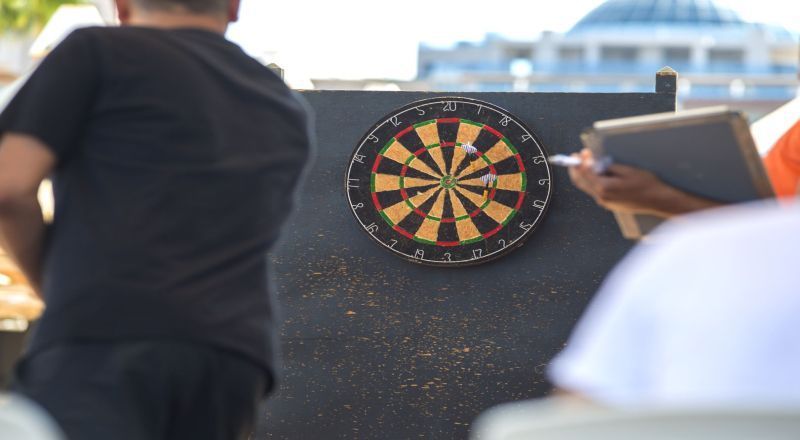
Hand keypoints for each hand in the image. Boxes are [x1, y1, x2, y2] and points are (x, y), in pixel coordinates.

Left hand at [568, 149, 720, 217]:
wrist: (658, 201)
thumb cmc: (646, 184)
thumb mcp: (626, 170)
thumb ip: (606, 166)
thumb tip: (592, 161)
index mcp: (604, 188)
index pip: (584, 173)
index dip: (580, 161)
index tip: (579, 152)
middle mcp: (601, 197)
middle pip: (580, 182)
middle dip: (576, 168)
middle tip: (577, 156)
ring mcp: (604, 202)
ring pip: (586, 186)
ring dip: (584, 174)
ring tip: (587, 162)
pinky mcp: (608, 204)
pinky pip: (595, 191)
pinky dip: (592, 181)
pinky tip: (598, 173)